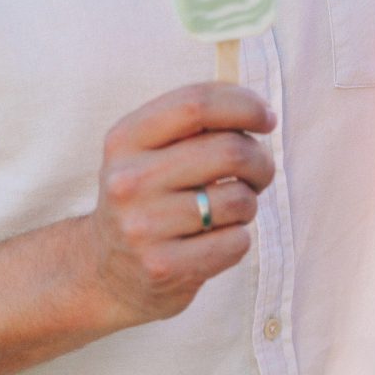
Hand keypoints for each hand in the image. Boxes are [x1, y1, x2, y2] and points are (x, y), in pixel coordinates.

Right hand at [83, 83, 276, 327]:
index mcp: (124, 140)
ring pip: (239, 199)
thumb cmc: (147, 198)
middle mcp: (129, 181)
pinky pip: (236, 242)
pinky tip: (214, 240)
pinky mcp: (164, 267)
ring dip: (249, 203)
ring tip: (228, 210)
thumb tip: (259, 111)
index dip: (244, 105)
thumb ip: (193, 124)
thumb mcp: (148, 151)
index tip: (266, 118)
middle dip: (260, 160)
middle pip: (229, 150)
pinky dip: (238, 239)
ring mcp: (144, 227)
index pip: (195, 105)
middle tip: (260, 172)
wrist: (107, 270)